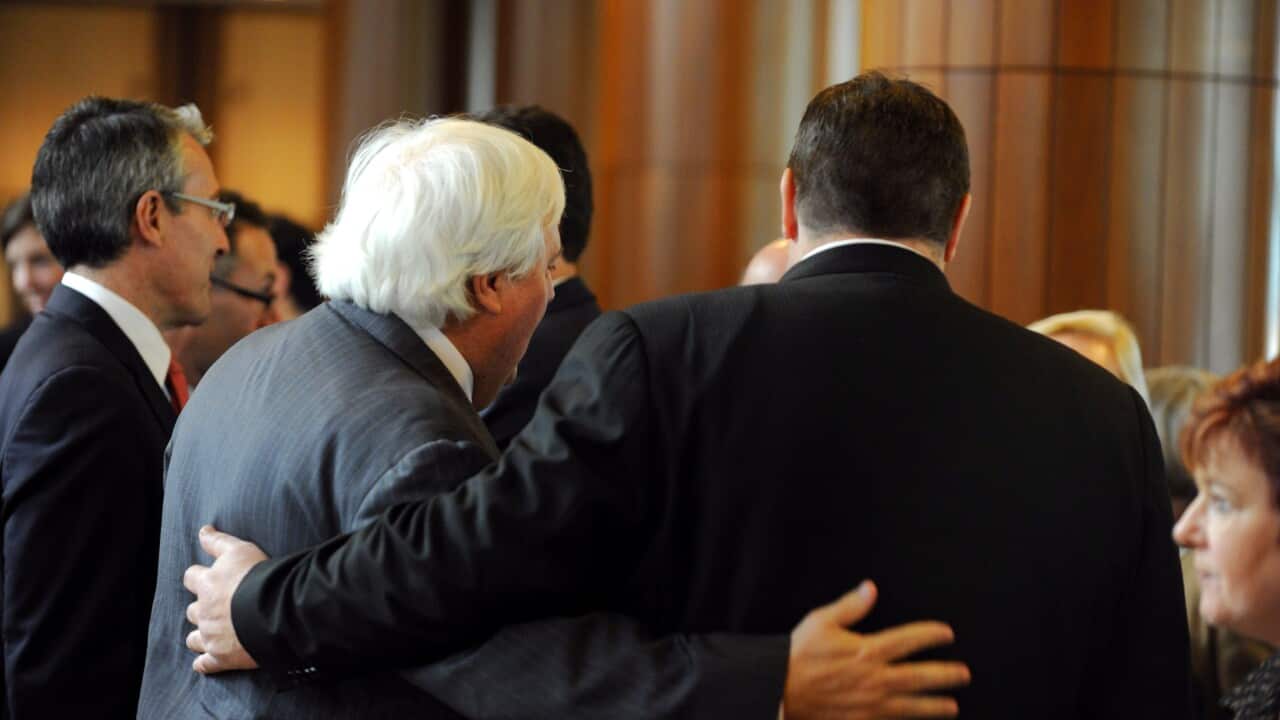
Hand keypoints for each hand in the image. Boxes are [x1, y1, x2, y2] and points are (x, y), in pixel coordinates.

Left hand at [183, 524, 267, 673]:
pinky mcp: (221, 657)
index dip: (199, 578)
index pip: (191, 577)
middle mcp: (204, 610)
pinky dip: (204, 663)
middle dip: (202, 608)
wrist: (275, 610)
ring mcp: (211, 636)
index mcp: (208, 584)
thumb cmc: (260, 577)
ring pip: (194, 638)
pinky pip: (204, 664)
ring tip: (214, 633)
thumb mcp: (240, 550)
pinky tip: (207, 661)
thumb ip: (218, 541)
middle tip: (219, 606)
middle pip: (193, 610)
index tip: (209, 578)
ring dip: (200, 635)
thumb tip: (203, 530)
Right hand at [782, 581, 969, 718]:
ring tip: (952, 707)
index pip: (909, 640)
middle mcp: (875, 678)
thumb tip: (871, 589)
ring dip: (935, 706)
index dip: (931, 635)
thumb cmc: (798, 655)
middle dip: (945, 675)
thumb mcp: (821, 621)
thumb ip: (850, 607)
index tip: (947, 634)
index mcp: (868, 650)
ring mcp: (870, 704)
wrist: (779, 689)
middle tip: (963, 675)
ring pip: (912, 706)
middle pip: (920, 677)